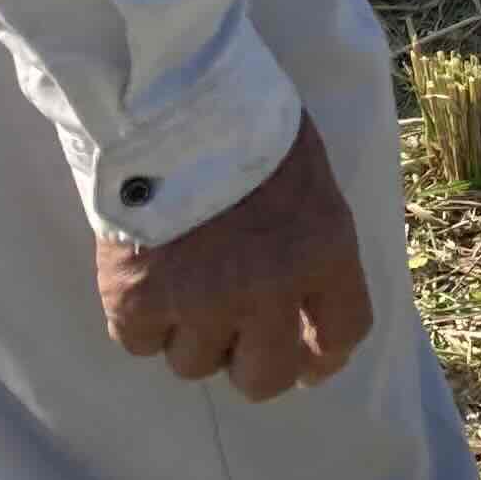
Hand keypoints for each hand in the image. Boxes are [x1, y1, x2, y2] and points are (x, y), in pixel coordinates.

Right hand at [92, 115, 370, 402]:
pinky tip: (147, 278)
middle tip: (237, 337)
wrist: (169, 100)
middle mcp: (268, 290)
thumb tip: (309, 300)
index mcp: (325, 251)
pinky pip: (139, 342)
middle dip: (252, 362)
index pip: (344, 332)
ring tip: (184, 283)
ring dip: (191, 334)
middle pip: (265, 378)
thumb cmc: (248, 125)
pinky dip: (141, 319)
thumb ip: (313, 243)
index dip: (324, 355)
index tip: (309, 360)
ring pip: (194, 364)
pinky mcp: (136, 301)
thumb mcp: (311, 179)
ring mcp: (199, 301)